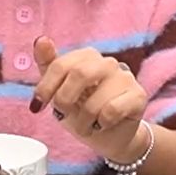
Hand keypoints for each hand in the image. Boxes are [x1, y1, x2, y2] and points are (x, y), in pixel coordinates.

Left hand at [30, 36, 148, 160]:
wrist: (111, 136)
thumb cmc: (84, 110)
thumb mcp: (60, 91)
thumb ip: (49, 65)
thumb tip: (41, 39)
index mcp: (87, 57)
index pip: (61, 65)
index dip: (45, 87)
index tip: (37, 107)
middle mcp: (107, 63)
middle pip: (80, 74)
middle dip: (65, 100)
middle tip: (61, 115)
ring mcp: (125, 78)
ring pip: (96, 100)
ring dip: (83, 121)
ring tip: (84, 126)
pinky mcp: (138, 96)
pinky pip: (112, 111)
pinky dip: (101, 123)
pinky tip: (102, 125)